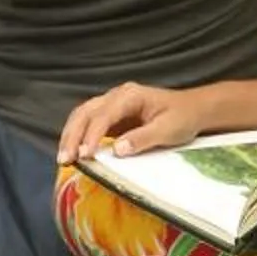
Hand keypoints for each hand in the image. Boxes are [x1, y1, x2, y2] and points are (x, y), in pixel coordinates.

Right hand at [57, 82, 213, 161]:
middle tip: (65, 160)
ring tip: (63, 159)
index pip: (104, 114)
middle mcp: (117, 96)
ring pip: (82, 115)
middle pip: (85, 112)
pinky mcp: (111, 115)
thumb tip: (117, 150)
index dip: (92, 135)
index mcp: (130, 95)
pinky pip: (88, 123)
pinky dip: (77, 136)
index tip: (85, 155)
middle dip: (72, 136)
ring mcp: (112, 104)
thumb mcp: (168, 130)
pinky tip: (73, 152)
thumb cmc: (182, 118)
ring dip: (70, 136)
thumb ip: (143, 138)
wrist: (193, 109)